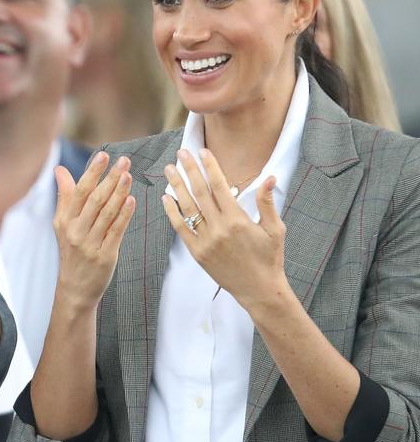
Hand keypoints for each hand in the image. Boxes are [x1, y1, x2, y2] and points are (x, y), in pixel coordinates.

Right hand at [53, 152, 135, 311]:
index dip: (91, 173)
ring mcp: (90, 244)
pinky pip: (116, 231)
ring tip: (128, 175)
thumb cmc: (71, 251)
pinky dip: (124, 215)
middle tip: (123, 161)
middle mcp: (76, 230)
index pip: (79, 191)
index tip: (103, 156)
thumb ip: (64, 196)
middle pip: (95, 199)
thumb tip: (59, 170)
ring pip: (107, 213)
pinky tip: (131, 200)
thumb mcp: (62, 224)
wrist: (74, 288)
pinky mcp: (105, 255)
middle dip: (109, 178)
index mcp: (65, 220)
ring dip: (119, 192)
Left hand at [162, 148, 287, 309]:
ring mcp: (206, 241)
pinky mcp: (197, 253)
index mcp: (238, 220)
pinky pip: (180, 228)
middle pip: (200, 192)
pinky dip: (172, 212)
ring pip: (187, 207)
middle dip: (190, 170)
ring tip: (170, 169)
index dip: (210, 167)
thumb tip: (270, 177)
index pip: (220, 186)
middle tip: (181, 152)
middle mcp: (219, 228)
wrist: (259, 290)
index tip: (202, 151)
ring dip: (177, 186)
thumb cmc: (269, 258)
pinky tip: (166, 197)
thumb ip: (268, 203)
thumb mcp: (275, 230)